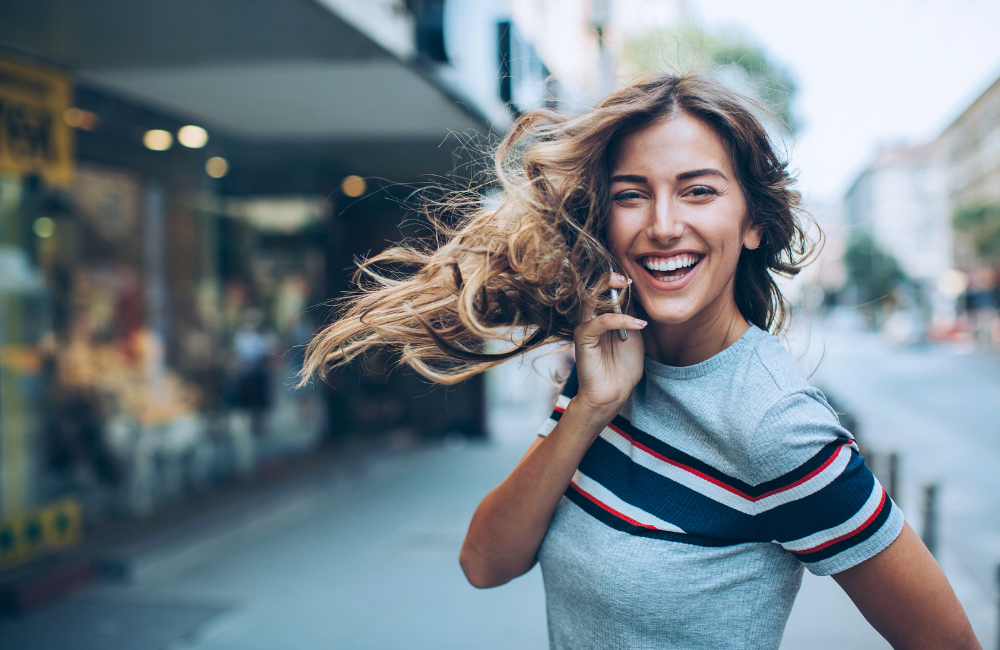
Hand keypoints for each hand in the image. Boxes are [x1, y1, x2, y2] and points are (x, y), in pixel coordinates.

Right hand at [571, 273, 645, 419]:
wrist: (613, 393)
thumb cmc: (623, 367)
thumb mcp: (635, 335)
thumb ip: (632, 315)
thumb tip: (639, 294)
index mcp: (601, 316)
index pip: (606, 291)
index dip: (619, 282)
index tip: (636, 278)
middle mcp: (590, 318)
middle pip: (593, 289)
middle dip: (610, 278)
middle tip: (628, 277)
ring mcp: (585, 327)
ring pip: (590, 298)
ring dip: (609, 289)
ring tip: (627, 285)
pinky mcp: (583, 338)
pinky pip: (600, 322)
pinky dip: (621, 319)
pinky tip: (638, 324)